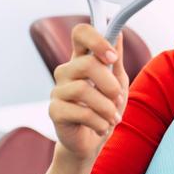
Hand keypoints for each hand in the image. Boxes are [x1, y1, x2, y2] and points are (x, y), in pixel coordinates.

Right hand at [48, 24, 129, 162]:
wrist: (93, 141)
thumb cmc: (105, 107)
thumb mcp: (117, 81)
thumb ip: (116, 59)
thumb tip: (118, 33)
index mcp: (82, 59)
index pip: (80, 33)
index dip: (96, 40)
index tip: (112, 57)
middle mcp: (67, 71)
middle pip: (86, 63)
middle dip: (109, 83)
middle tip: (118, 97)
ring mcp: (58, 91)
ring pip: (83, 89)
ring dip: (106, 107)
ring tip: (113, 117)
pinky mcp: (54, 111)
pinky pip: (80, 112)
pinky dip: (99, 122)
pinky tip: (103, 127)